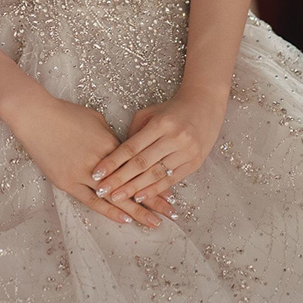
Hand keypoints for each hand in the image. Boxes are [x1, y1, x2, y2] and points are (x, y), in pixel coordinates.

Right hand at [9, 94, 165, 228]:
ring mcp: (84, 173)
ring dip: (136, 210)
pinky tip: (124, 220)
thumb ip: (110, 137)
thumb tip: (121, 150)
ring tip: (153, 222)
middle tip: (171, 213)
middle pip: (133, 184)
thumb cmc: (65, 113)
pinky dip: (108, 211)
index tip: (171, 192)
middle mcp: (102, 162)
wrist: (36, 116)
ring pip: (115, 196)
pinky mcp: (67, 181)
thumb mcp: (95, 120)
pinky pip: (91, 201)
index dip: (155, 179)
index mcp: (111, 144)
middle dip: (153, 200)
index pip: (139, 167)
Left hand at [92, 93, 226, 206]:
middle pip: (141, 163)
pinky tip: (140, 197)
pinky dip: (154, 190)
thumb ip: (135, 133)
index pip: (131, 147)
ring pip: (155, 174)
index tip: (97, 173)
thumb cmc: (171, 109)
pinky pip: (171, 179)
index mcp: (160, 124)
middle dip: (119, 179)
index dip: (113, 161)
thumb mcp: (151, 114)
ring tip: (116, 197)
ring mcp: (186, 152)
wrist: (204, 105)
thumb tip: (118, 155)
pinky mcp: (195, 163)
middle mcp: (174, 138)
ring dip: (134, 188)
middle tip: (102, 190)